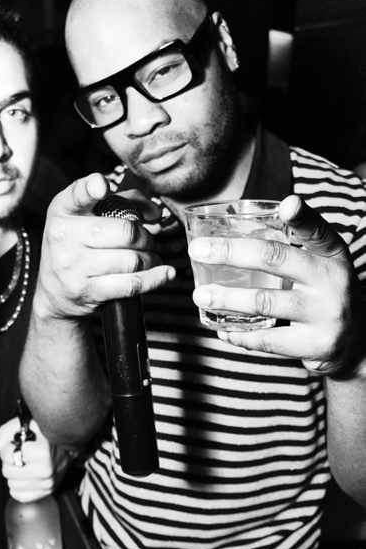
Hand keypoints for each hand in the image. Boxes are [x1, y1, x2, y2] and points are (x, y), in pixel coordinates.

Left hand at [0, 417, 70, 502]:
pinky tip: (25, 475)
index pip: (7, 456)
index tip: (15, 445)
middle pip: (7, 472)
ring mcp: (47, 483)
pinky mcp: (48, 491)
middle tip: (19, 454)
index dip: (7, 448)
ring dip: (14, 474)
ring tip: (24, 464)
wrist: (70, 445)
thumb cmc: (47, 432)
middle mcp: (45, 471)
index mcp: (41, 452)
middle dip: (9, 461)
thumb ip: (8, 430)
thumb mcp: (29, 423)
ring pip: (12, 485)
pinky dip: (18, 487)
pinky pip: (21, 496)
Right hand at [34, 173, 175, 318]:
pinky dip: (154, 279)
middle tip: (146, 241)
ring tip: (149, 258)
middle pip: (126, 232)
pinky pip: (131, 285)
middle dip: (145, 237)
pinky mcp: (87, 291)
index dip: (92, 188)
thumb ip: (123, 202)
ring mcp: (75, 267)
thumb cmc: (76, 246)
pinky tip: (164, 273)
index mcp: (64, 211)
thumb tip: (155, 212)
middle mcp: (66, 237)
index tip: (102, 187)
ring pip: (132, 260)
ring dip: (150, 259)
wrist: (52, 291)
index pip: (78, 195)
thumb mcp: (86, 216)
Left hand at [188, 194, 365, 376]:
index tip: (287, 204)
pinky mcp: (314, 344)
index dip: (302, 217)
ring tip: (201, 294)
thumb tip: (226, 239)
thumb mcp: (319, 267)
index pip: (318, 231)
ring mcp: (324, 314)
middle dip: (231, 252)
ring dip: (226, 298)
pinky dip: (239, 334)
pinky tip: (222, 329)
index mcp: (331, 255)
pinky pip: (267, 339)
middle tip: (198, 250)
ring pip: (265, 301)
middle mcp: (331, 281)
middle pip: (276, 260)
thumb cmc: (322, 295)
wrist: (355, 344)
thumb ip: (287, 250)